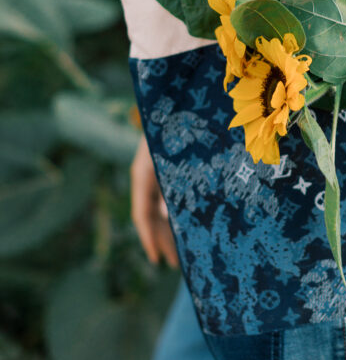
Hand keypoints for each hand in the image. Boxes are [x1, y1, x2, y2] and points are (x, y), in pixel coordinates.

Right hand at [130, 135, 178, 267]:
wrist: (178, 95)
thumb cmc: (179, 122)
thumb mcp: (174, 157)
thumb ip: (174, 186)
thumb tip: (169, 217)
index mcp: (144, 174)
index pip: (142, 215)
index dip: (149, 239)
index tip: (157, 260)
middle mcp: (148, 175)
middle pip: (152, 215)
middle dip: (162, 240)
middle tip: (173, 264)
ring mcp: (159, 171)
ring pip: (161, 207)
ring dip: (170, 229)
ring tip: (183, 251)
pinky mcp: (172, 168)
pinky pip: (170, 196)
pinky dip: (177, 212)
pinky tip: (189, 224)